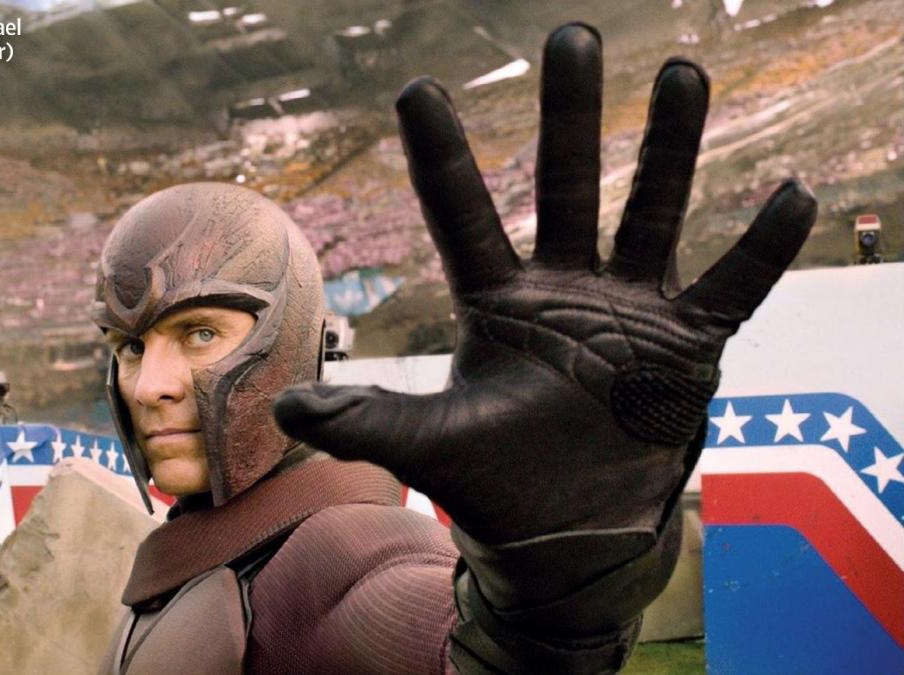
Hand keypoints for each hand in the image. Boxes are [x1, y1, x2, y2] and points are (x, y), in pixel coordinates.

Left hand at [274, 24, 815, 546]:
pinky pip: (732, 287)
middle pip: (565, 185)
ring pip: (652, 212)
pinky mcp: (687, 345)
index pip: (463, 214)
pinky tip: (793, 194)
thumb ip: (368, 421)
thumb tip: (288, 405)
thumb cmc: (495, 485)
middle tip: (573, 37)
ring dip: (670, 149)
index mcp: (497, 303)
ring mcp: (630, 310)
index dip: (442, 155)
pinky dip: (761, 249)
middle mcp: (563, 289)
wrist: (567, 532)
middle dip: (570, 115)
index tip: (420, 89)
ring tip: (683, 74)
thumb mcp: (432, 447)